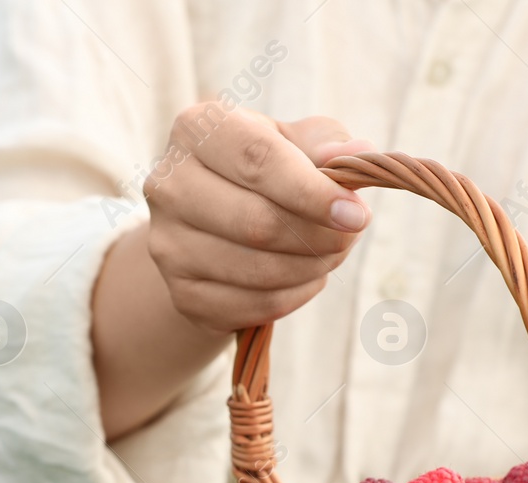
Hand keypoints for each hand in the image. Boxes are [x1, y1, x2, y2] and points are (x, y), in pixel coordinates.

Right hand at [142, 108, 372, 333]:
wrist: (209, 222)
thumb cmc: (260, 170)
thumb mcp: (290, 140)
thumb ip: (324, 142)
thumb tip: (359, 153)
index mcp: (196, 131)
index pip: (257, 160)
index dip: (312, 192)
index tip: (357, 213)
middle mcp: (168, 186)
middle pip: (256, 223)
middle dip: (318, 236)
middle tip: (350, 235)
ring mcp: (168, 245)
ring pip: (258, 271)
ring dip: (312, 268)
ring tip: (331, 253)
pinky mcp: (181, 294)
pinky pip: (254, 305)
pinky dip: (295, 296)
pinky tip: (306, 277)